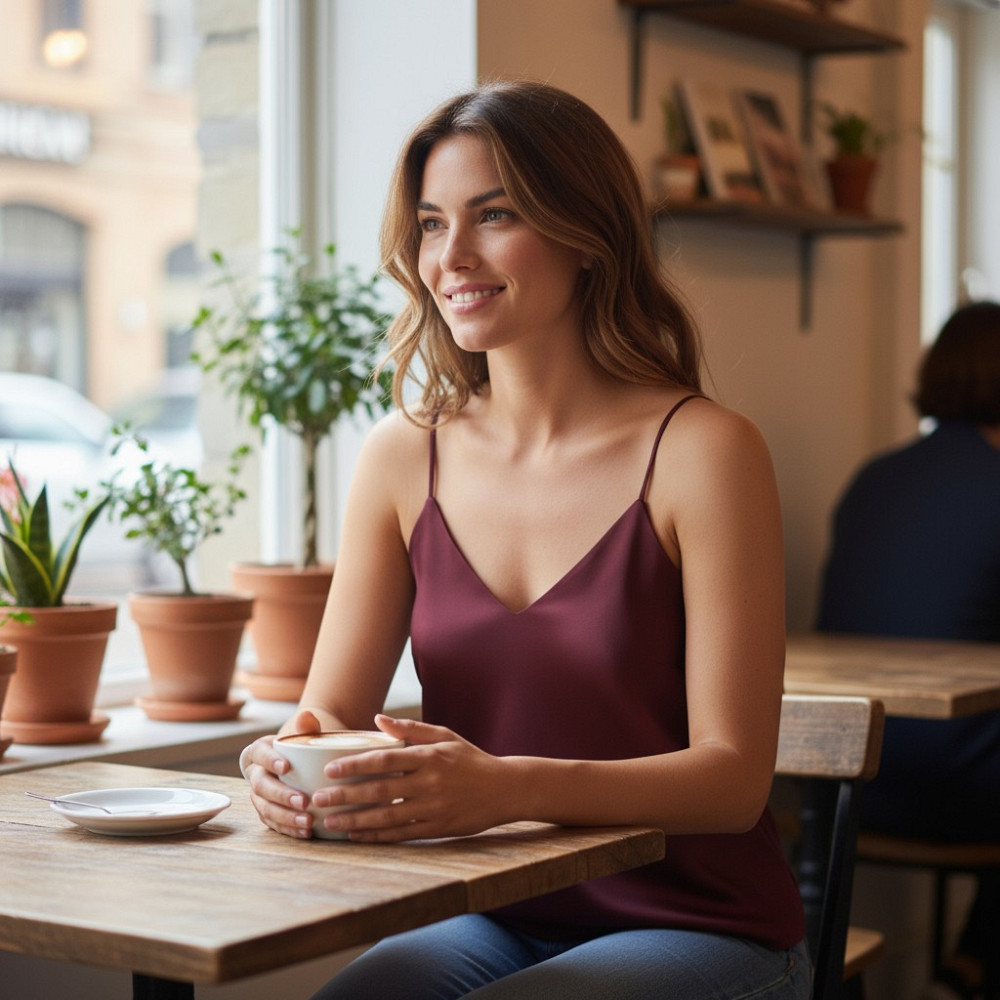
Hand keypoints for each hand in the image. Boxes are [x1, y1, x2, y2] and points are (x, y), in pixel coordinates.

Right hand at [240, 709, 323, 838]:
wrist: (302, 762)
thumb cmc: (302, 745)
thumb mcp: (305, 733)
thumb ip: (307, 725)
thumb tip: (307, 715)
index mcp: (259, 751)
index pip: (259, 753)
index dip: (270, 760)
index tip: (287, 766)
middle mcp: (255, 774)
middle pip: (261, 786)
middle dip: (281, 795)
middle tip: (304, 801)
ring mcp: (259, 796)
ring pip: (265, 808)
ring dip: (286, 817)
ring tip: (308, 822)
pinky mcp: (267, 812)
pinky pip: (273, 823)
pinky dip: (289, 829)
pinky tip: (306, 832)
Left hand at [310, 714, 508, 842]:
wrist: (504, 788)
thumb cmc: (470, 759)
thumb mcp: (444, 736)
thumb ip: (410, 728)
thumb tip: (376, 719)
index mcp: (428, 756)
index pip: (384, 759)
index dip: (355, 764)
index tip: (330, 769)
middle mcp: (429, 783)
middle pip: (379, 791)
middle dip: (345, 796)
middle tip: (318, 800)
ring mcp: (433, 808)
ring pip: (387, 817)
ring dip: (355, 821)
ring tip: (330, 823)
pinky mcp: (438, 829)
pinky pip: (401, 835)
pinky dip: (377, 837)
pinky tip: (357, 837)